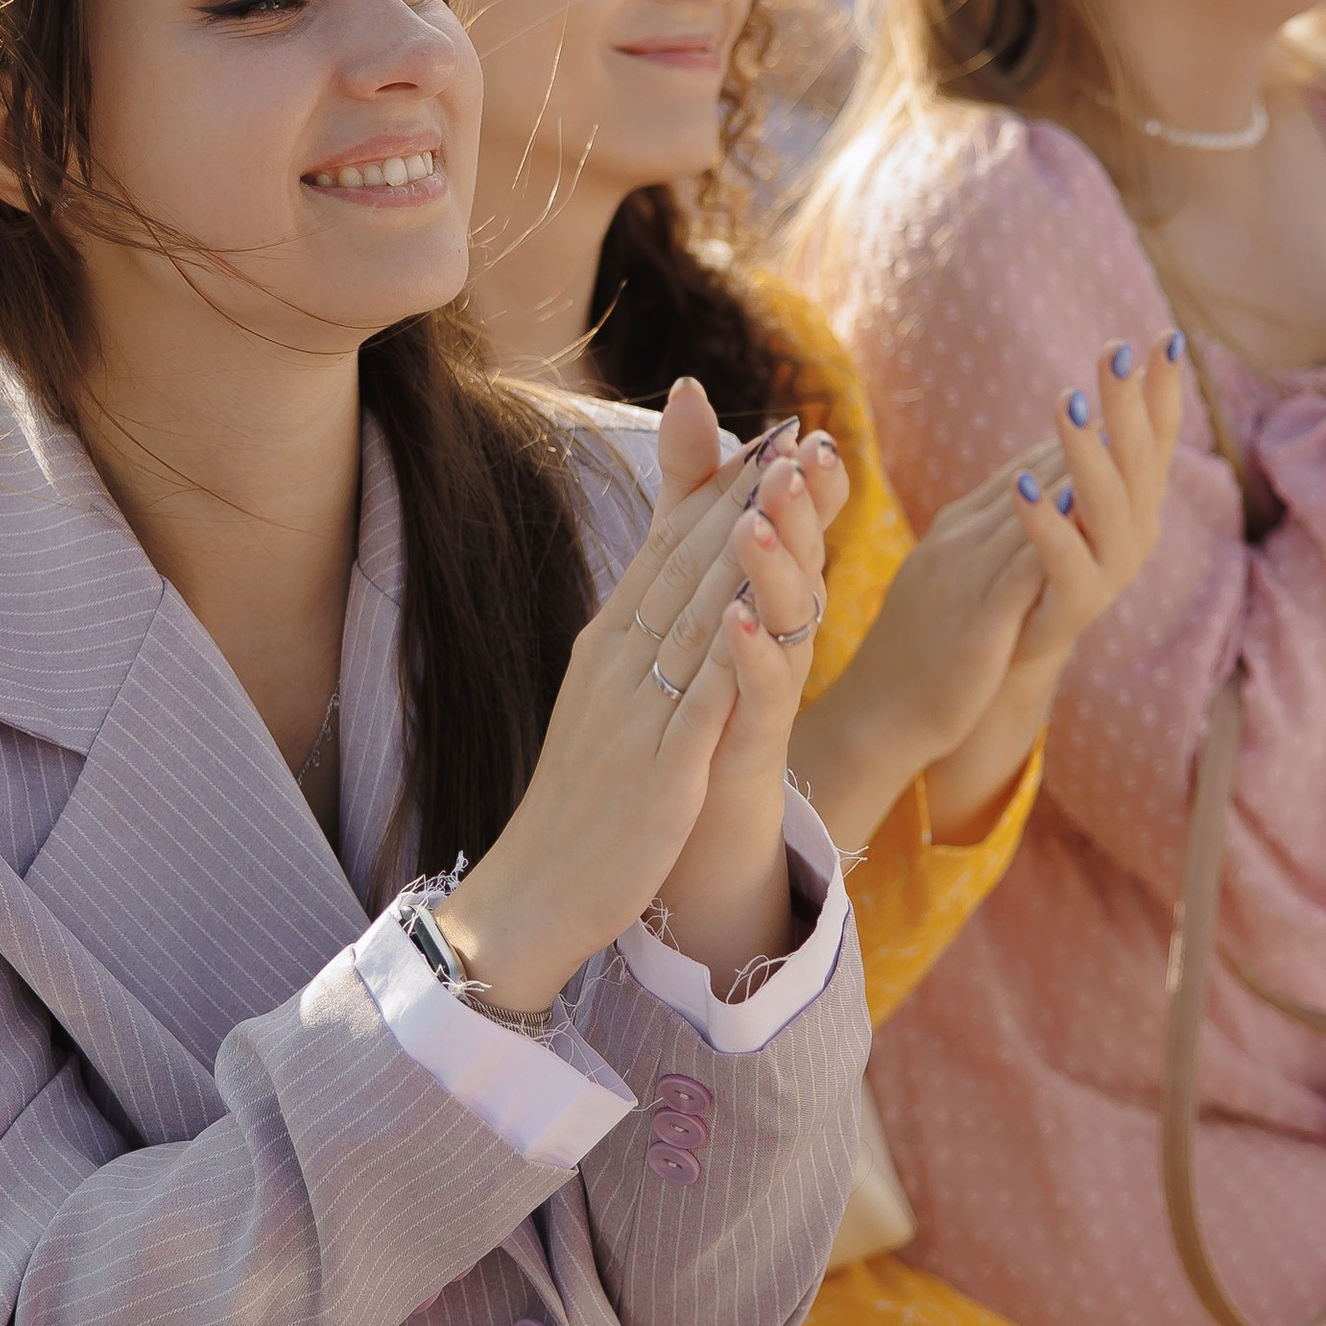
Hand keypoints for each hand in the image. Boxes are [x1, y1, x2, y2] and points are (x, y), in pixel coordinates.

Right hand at [440, 385, 839, 1011]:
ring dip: (742, 550)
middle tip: (793, 432)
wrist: (532, 894)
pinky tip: (755, 620)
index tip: (770, 431)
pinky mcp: (657, 774)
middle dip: (742, 495)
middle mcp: (618, 663)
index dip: (719, 486)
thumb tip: (673, 574)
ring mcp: (637, 714)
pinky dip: (725, 660)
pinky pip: (696, 708)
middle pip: (686, 564)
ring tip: (787, 492)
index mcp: (610, 641)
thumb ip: (641, 630)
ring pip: (695, 617)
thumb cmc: (580, 797)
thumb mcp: (605, 695)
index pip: (668, 547)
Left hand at [1014, 336, 1183, 672]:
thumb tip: (1113, 372)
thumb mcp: (1073, 491)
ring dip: (1087, 450)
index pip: (1157, 435)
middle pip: (1138, 460)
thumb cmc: (1042, 556)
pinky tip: (1022, 482)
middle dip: (1127, 403)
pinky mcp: (1076, 605)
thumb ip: (1093, 444)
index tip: (1168, 337)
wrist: (1014, 644)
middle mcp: (1136, 530)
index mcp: (1137, 498)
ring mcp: (1112, 570)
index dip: (1164, 389)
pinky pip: (1065, 558)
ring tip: (1066, 401)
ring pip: (1107, 504)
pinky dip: (1046, 520)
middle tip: (1112, 352)